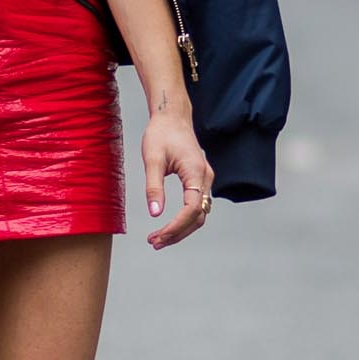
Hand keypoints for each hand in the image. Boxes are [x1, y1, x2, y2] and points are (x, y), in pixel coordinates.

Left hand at [140, 108, 215, 249]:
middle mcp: (205, 178)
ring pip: (199, 214)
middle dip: (177, 233)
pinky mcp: (199, 180)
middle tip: (154, 243)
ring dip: (181, 229)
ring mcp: (205, 179)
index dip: (176, 226)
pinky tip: (168, 226)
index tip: (158, 235)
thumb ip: (153, 187)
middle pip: (198, 216)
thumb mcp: (152, 159)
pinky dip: (184, 220)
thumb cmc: (161, 133)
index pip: (192, 209)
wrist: (172, 116)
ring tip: (158, 239)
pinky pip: (197, 206)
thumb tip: (155, 214)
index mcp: (196, 172)